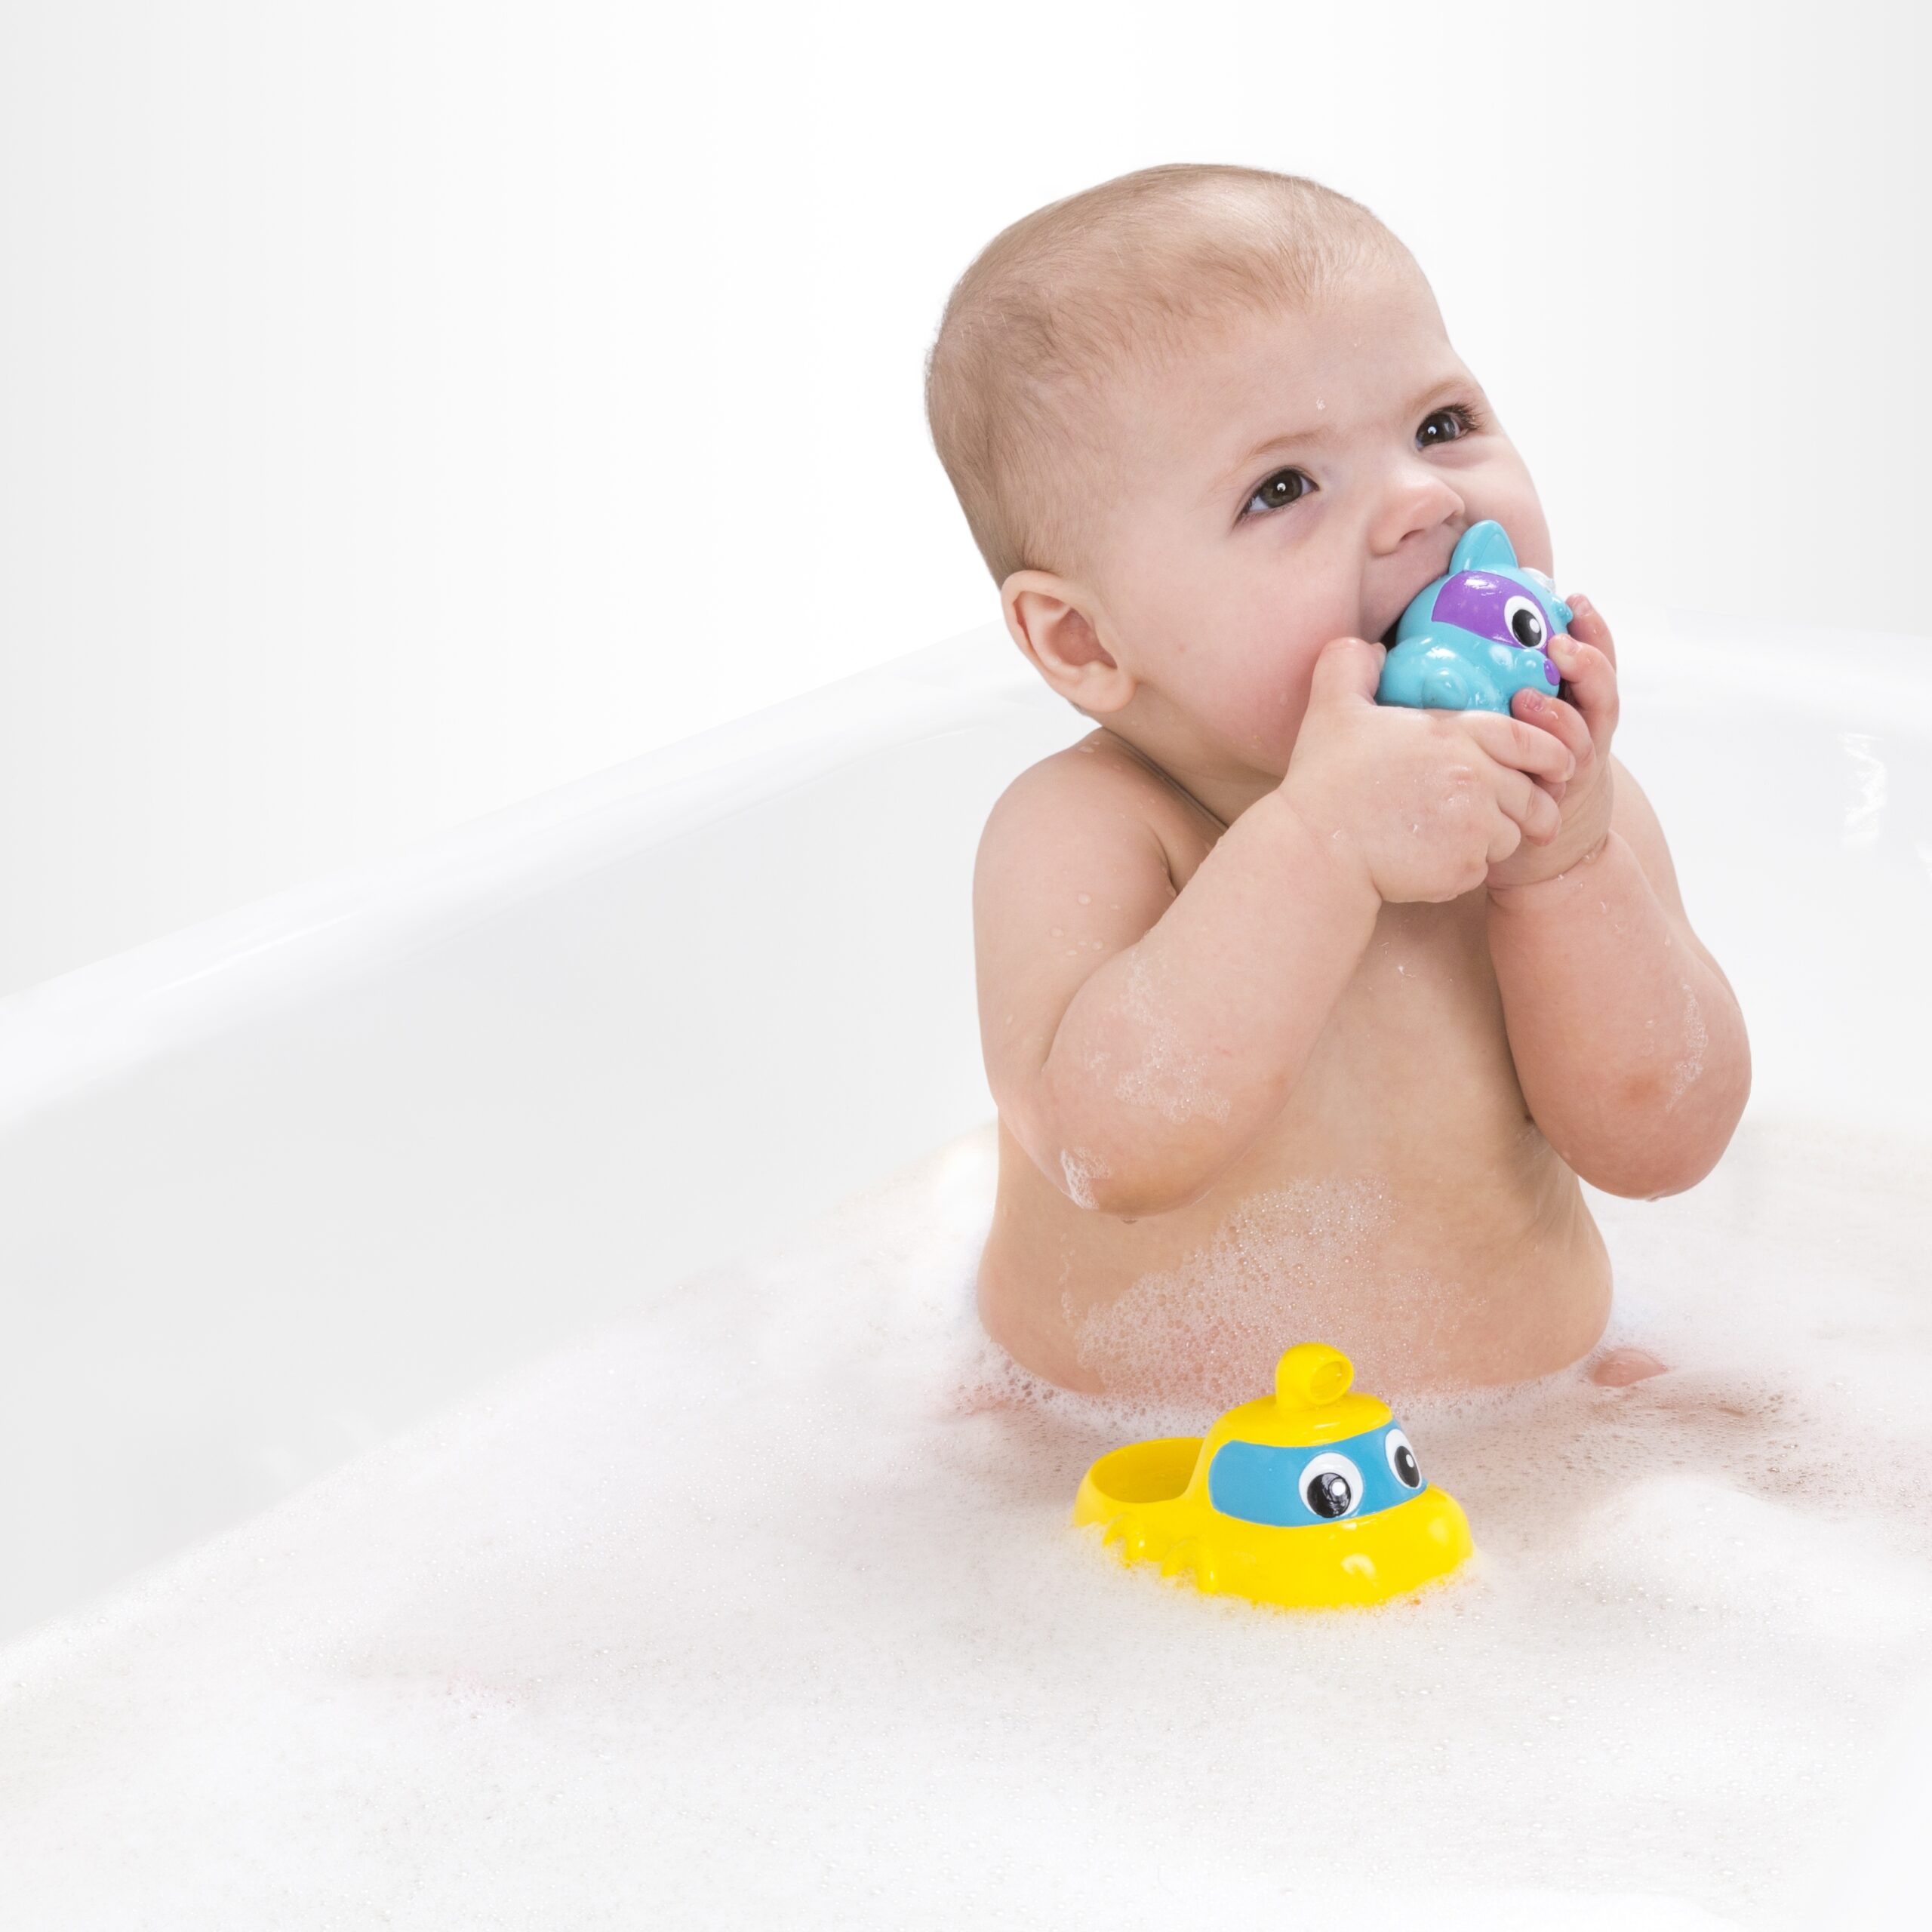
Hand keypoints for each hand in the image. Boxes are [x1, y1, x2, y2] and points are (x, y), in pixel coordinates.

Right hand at [1283, 634, 1574, 905]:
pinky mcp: (1463, 869)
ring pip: (1510, 836)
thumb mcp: (1332, 708)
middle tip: (1528, 815)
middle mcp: (1476, 779)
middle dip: (1535, 807)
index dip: (1550, 752)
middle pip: (1532, 796)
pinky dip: (1464, 867)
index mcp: (1455, 735)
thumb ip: (1352, 665)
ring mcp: (1473, 827)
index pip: (1528, 739)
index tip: (1556, 763)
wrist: (1317, 850)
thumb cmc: (1325, 780)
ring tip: (1458, 837)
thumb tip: (1372, 649)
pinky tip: (1431, 860)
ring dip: (1494, 838)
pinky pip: (1482, 870)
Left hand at [1485, 595, 1618, 891]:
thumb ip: (1495, 681)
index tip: (1574, 597)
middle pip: (1601, 694)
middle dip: (1587, 665)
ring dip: (1559, 718)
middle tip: (1559, 643)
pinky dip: (1541, 773)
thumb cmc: (1510, 766)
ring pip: (1581, 741)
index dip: (1591, 630)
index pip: (1594, 661)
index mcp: (1576, 705)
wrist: (1532, 844)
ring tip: (1528, 699)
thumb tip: (1432, 635)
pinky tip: (1521, 764)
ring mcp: (1571, 772)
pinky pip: (1552, 785)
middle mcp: (1584, 735)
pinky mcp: (1552, 807)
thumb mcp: (1514, 718)